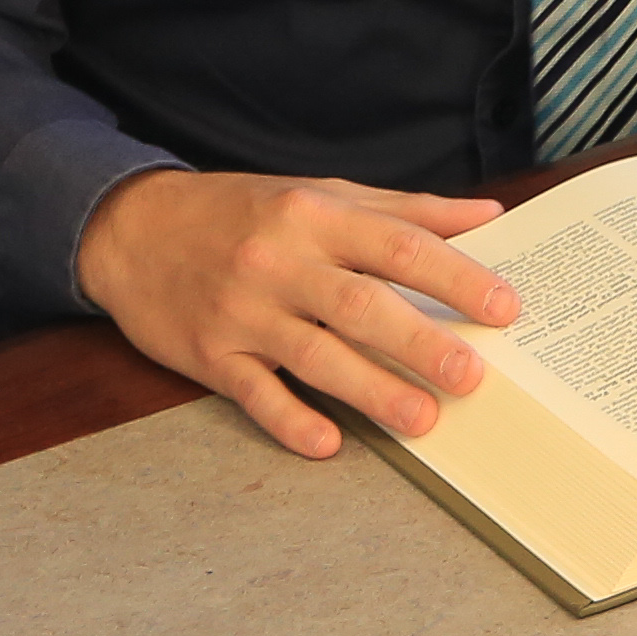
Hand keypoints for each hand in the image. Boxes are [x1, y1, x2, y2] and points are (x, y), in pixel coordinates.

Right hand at [76, 166, 517, 459]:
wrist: (133, 229)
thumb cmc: (242, 211)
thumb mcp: (321, 193)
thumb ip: (405, 209)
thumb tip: (489, 213)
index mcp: (316, 216)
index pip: (398, 246)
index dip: (455, 276)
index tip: (504, 307)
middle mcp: (281, 262)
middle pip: (359, 305)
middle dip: (419, 341)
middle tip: (471, 374)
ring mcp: (243, 312)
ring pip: (314, 355)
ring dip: (371, 390)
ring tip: (423, 419)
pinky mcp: (210, 354)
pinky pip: (254, 393)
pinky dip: (290, 420)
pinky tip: (328, 442)